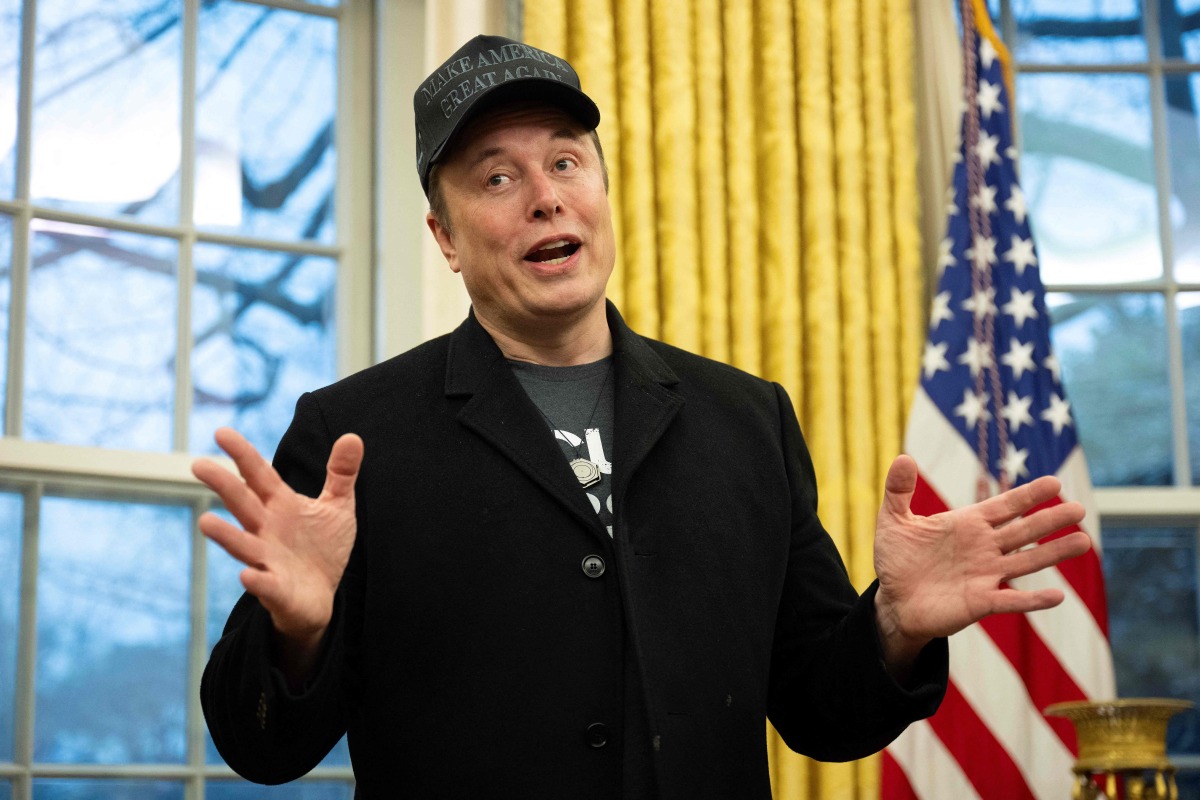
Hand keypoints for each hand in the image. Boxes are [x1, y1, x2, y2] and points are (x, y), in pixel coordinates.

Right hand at [192, 427, 363, 654]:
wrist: (321, 595)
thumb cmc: (322, 547)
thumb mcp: (337, 506)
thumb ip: (341, 473)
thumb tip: (353, 437)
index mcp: (280, 505)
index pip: (258, 474)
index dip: (242, 453)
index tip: (221, 432)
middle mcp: (266, 529)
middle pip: (242, 503)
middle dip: (222, 485)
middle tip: (198, 464)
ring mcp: (267, 559)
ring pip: (243, 545)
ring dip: (225, 535)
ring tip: (205, 523)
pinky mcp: (276, 589)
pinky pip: (264, 585)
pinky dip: (256, 581)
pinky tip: (247, 576)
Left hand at [872, 454, 1089, 669]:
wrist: (893, 601)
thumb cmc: (898, 560)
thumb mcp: (893, 521)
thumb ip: (898, 490)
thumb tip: (903, 458)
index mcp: (968, 524)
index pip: (1004, 505)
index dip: (1028, 495)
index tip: (1054, 482)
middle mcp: (984, 547)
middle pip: (1024, 530)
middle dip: (1050, 519)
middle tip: (1080, 508)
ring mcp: (986, 575)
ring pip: (1026, 561)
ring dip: (1054, 553)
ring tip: (1083, 542)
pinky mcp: (981, 602)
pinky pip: (1012, 600)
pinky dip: (1033, 600)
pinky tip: (1057, 596)